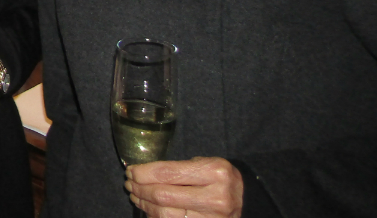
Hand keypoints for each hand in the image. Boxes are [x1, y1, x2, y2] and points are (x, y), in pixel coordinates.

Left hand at [126, 157, 243, 217]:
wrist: (247, 198)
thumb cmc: (220, 177)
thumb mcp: (206, 163)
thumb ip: (179, 168)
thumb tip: (143, 173)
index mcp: (214, 172)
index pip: (167, 173)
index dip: (143, 173)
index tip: (131, 171)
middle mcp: (216, 197)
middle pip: (163, 195)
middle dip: (140, 189)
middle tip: (129, 184)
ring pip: (166, 215)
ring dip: (145, 205)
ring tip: (136, 196)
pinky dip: (156, 217)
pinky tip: (149, 209)